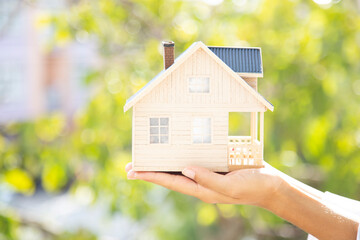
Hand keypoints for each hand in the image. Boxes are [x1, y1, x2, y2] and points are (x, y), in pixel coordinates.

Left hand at [125, 163, 283, 207]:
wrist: (270, 186)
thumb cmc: (253, 187)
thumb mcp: (231, 186)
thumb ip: (208, 179)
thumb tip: (185, 170)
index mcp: (202, 190)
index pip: (171, 182)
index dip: (151, 176)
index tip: (133, 172)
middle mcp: (200, 183)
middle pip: (170, 177)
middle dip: (150, 172)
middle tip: (130, 167)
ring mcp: (207, 175)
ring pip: (179, 170)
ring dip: (162, 165)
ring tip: (146, 160)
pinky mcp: (214, 167)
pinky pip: (192, 162)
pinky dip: (179, 158)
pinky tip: (174, 154)